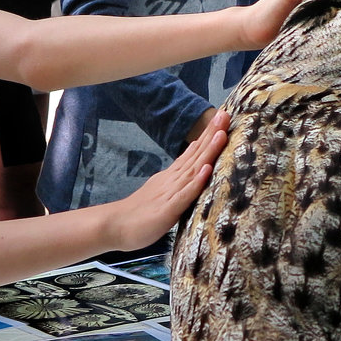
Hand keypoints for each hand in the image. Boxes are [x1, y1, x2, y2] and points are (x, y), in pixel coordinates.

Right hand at [109, 111, 229, 251]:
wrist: (115, 226)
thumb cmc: (140, 213)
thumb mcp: (162, 189)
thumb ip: (178, 175)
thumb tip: (196, 158)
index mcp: (172, 176)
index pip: (194, 152)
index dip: (208, 135)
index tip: (222, 117)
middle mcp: (172, 180)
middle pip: (196, 154)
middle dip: (211, 134)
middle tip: (225, 114)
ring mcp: (169, 193)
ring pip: (193, 169)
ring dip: (208, 151)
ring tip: (221, 133)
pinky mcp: (167, 210)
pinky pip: (184, 195)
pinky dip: (196, 182)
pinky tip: (206, 170)